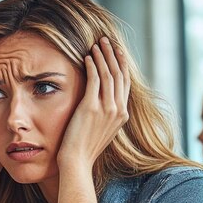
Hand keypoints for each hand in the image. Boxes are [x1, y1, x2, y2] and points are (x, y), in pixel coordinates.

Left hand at [57, 37, 129, 170]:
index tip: (117, 51)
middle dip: (114, 54)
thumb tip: (102, 103)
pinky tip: (87, 57)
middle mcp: (118, 110)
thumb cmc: (85, 148)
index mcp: (122, 115)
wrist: (78, 161)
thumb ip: (106, 115)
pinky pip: (95, 80)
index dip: (122, 65)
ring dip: (103, 56)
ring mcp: (106, 108)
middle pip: (119, 75)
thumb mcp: (102, 130)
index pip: (125, 83)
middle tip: (108, 41)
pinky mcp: (91, 107)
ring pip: (108, 74)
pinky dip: (92, 65)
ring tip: (97, 44)